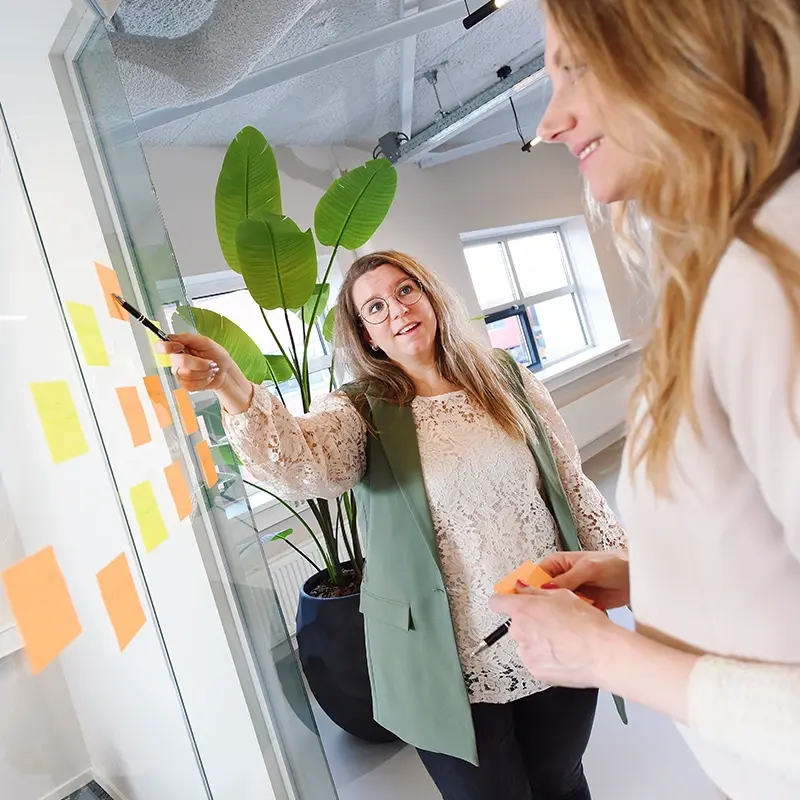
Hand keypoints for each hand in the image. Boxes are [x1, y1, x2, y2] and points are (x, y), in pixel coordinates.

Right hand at [155, 333, 252, 413]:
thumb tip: (172, 337)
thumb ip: (188, 338)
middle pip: (179, 362)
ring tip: (210, 369)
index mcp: (179, 347)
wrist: (226, 372)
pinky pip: (190, 385)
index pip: (162, 347)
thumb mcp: (206, 342)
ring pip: (187, 375)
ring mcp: (180, 374)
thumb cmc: (217, 356)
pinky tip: (207, 377)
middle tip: (209, 362)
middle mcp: (177, 360)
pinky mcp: (186, 385)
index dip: (167, 347)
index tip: (180, 347)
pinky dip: (203, 381)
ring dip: (204, 372)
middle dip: (199, 362)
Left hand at [489, 586, 617, 687]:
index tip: (509, 602)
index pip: (496, 602)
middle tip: (552, 623)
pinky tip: (564, 654)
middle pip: (515, 624)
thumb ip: (536, 592)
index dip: (504, 600)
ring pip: (526, 644)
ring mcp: (526, 654)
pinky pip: (536, 662)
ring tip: (562, 641)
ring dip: (537, 642)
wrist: (603, 653)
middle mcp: (519, 631)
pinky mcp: (536, 672)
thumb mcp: (562, 595)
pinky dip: (545, 659)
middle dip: (529, 623)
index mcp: (523, 609)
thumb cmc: (587, 624)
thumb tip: (524, 589)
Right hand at [538, 550, 629, 608]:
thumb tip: (546, 589)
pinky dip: (576, 616)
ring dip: (565, 611)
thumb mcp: (587, 568)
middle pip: (544, 594)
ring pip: (557, 606)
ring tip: (576, 611)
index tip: (532, 602)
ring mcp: (570, 592)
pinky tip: (584, 615)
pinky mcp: (580, 604)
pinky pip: (571, 613)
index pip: (535, 577)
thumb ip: (566, 579)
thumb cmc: (613, 563)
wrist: (634, 577)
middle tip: (556, 610)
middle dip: (549, 604)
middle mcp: (560, 578)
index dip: (531, 590)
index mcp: (556, 563)